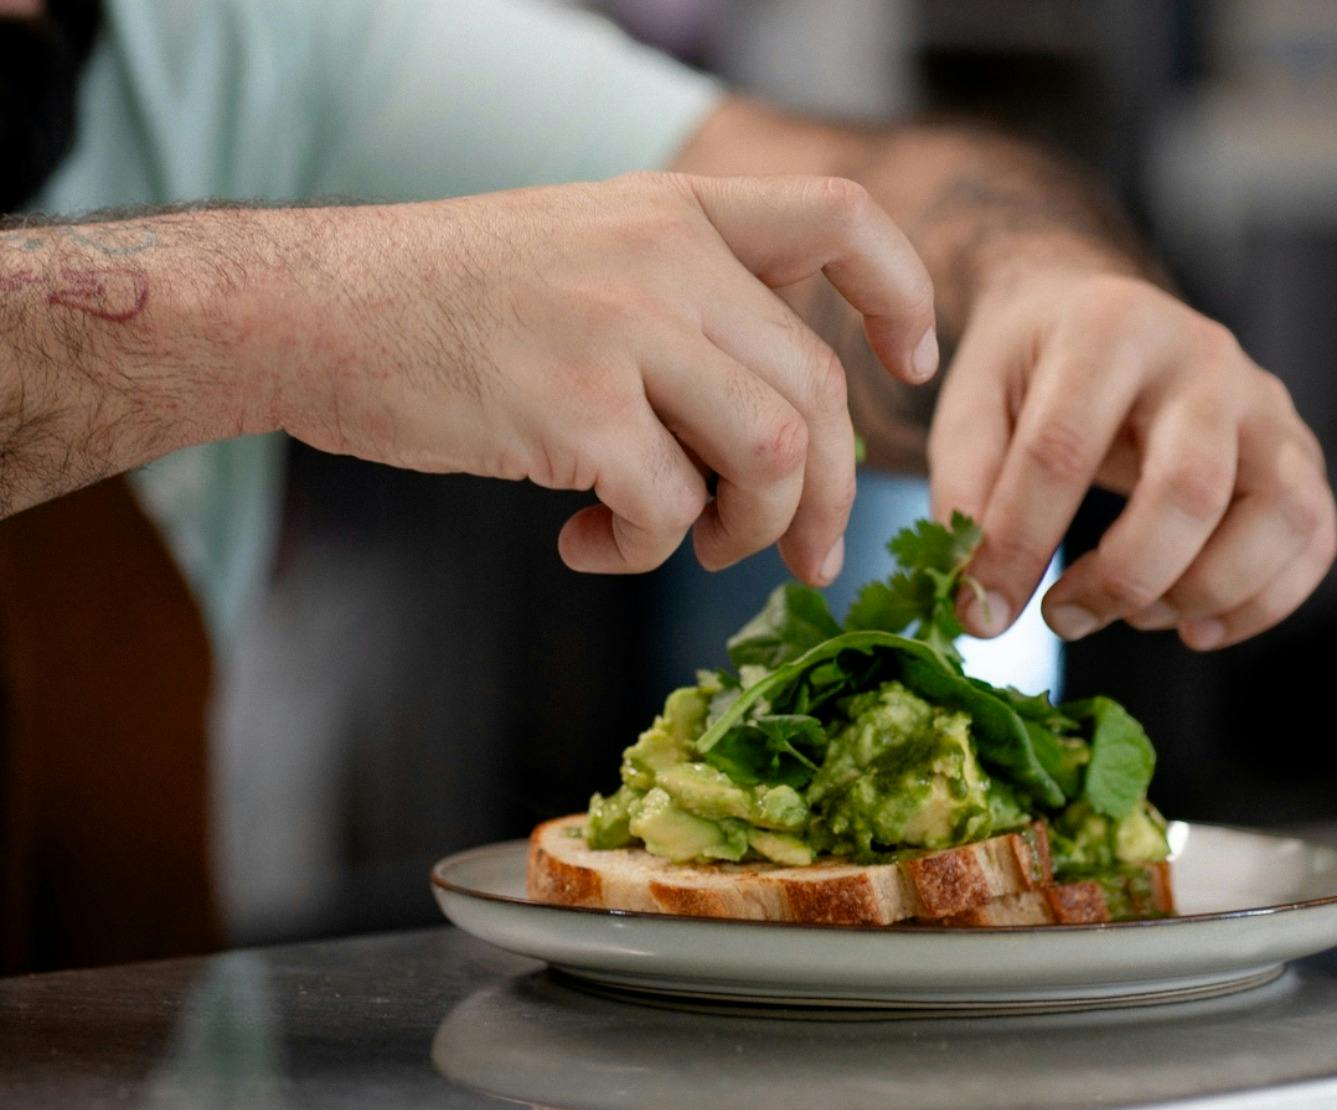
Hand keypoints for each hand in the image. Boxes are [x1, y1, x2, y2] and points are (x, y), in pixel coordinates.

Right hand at [268, 173, 936, 584]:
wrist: (309, 308)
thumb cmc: (443, 302)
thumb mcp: (583, 252)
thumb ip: (683, 304)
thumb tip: (772, 435)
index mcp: (675, 213)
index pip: (840, 218)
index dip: (901, 294)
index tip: (912, 363)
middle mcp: (664, 260)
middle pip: (814, 389)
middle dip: (820, 496)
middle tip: (795, 556)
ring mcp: (621, 329)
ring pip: (772, 451)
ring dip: (746, 528)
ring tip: (687, 544)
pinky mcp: (574, 408)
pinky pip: (670, 506)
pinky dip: (645, 549)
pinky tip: (591, 543)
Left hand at [929, 264, 1334, 650]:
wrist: (1102, 316)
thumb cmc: (1032, 369)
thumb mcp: (973, 404)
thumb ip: (966, 488)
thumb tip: (978, 596)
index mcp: (1106, 330)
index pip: (1063, 450)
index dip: (1019, 544)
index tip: (983, 613)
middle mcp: (1203, 357)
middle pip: (1191, 488)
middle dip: (1123, 578)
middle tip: (1063, 618)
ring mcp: (1265, 402)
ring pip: (1280, 514)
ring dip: (1204, 592)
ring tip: (1137, 615)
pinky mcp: (1298, 449)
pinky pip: (1313, 537)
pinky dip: (1262, 603)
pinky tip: (1193, 625)